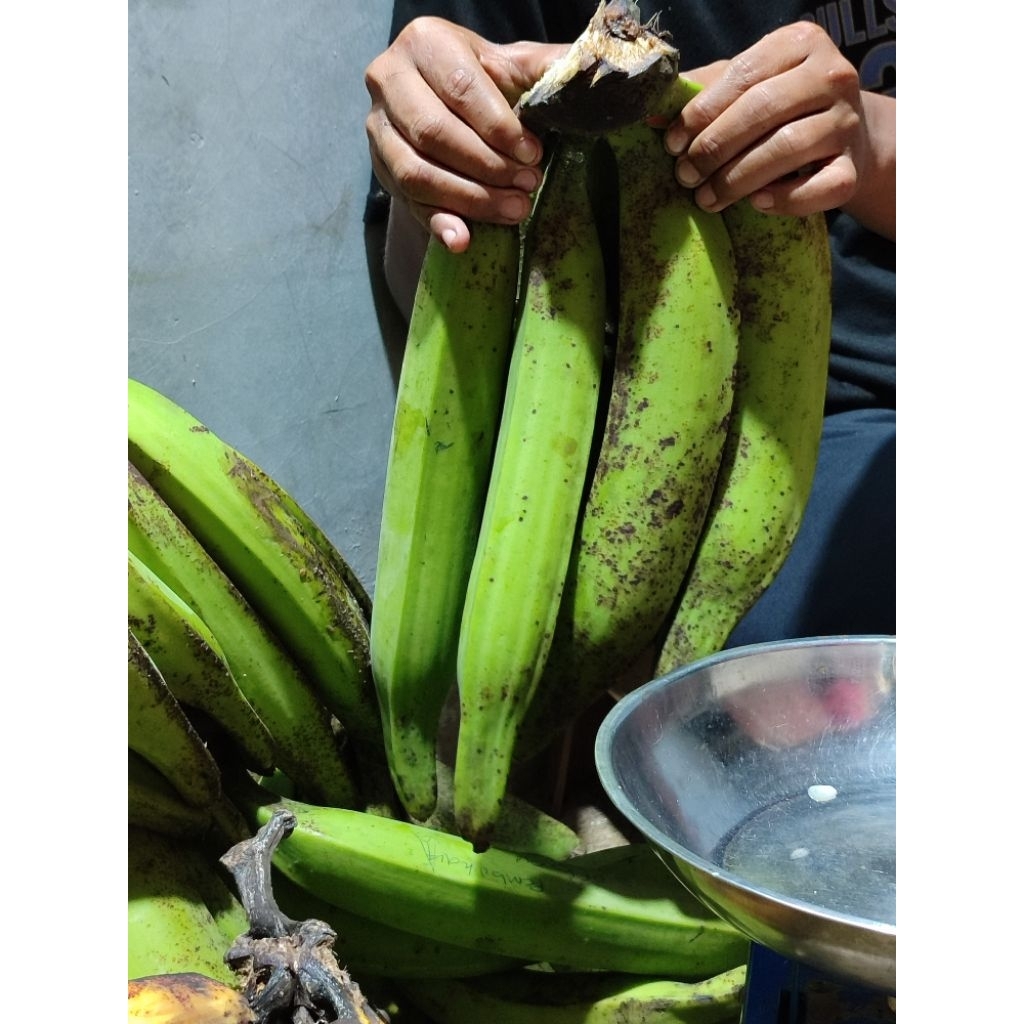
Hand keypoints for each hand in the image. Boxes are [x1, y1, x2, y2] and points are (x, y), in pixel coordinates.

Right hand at [364, 17, 563, 250]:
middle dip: (486, 166)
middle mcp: (389, 81)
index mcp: (425, 43)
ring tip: (513, 210)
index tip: (533, 154)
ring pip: (416, 173)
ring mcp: (378, 129)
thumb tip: (591, 69)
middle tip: (528, 186)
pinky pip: (407, 203)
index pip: (461, 89)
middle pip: (434, 133)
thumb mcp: (510, 65)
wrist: (440, 98)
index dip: (499, 128)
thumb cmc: (483, 80)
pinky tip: (462, 239)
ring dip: (469, 199)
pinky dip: (438, 224)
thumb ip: (542, 68)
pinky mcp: (381, 170)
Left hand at [664, 22, 874, 221]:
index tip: (670, 143)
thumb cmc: (784, 109)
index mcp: (800, 44)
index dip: (700, 112)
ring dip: (736, 179)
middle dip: (714, 148)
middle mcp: (831, 75)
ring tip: (706, 198)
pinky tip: (755, 203)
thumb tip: (650, 114)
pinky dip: (783, 200)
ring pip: (786, 149)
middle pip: (762, 111)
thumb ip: (705, 93)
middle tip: (685, 176)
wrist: (850, 137)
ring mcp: (847, 122)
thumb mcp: (750, 86)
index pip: (742, 75)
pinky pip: (818, 189)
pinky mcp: (854, 167)